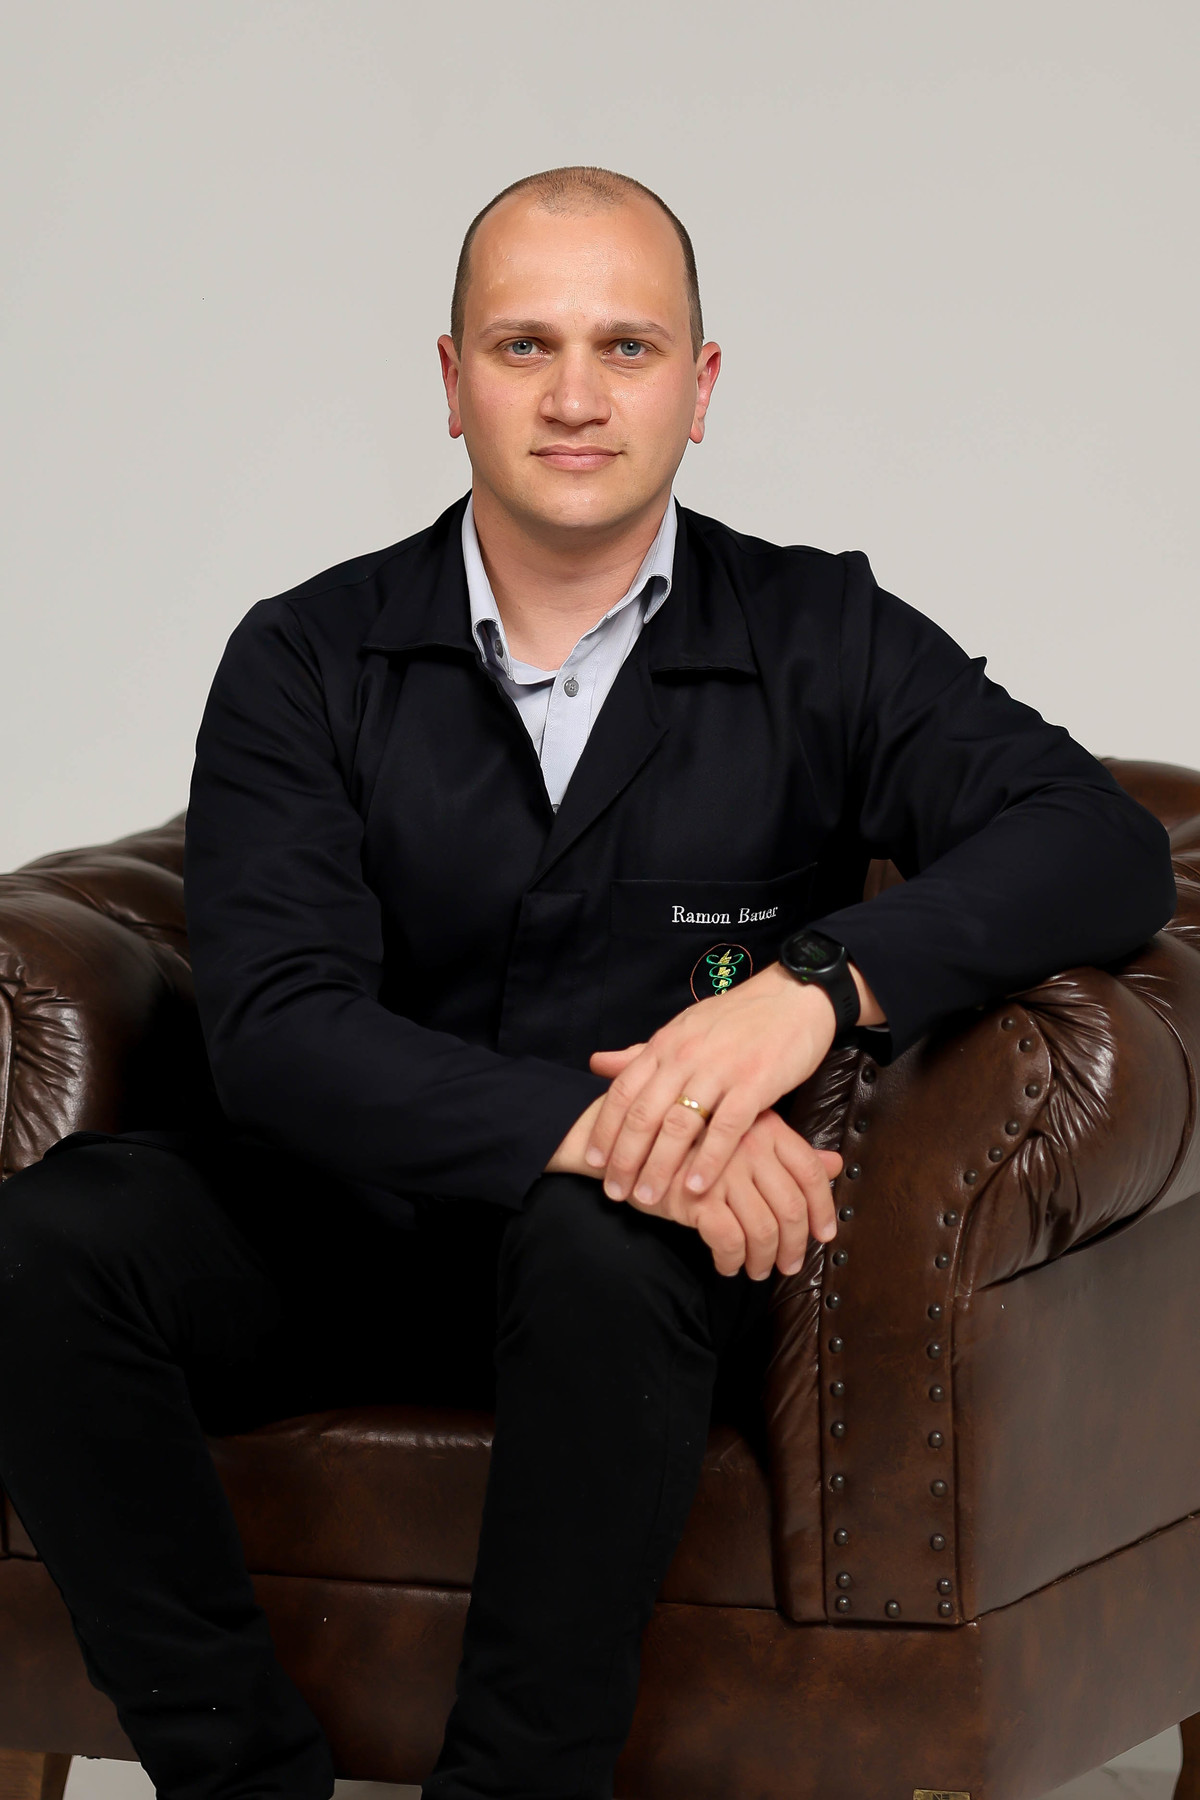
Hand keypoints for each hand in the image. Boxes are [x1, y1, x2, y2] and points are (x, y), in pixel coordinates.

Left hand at [584, 960, 877, 1206]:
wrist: (793, 997)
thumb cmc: (737, 1018)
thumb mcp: (683, 1029)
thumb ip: (641, 1053)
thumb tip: (596, 1064)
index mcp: (666, 1044)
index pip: (624, 1090)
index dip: (605, 1128)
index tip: (592, 1161)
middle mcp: (685, 1057)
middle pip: (645, 1114)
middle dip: (625, 1157)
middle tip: (614, 1190)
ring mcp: (720, 1070)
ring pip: (679, 1125)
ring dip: (659, 1166)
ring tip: (648, 1198)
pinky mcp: (755, 1083)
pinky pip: (725, 1128)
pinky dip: (707, 1161)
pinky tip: (696, 1187)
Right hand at [622, 1108, 842, 1277]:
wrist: (629, 1137)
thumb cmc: (692, 1139)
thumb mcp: (746, 1134)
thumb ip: (791, 1150)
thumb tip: (835, 1163)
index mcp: (767, 1127)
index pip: (811, 1171)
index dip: (824, 1208)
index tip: (824, 1235)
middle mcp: (749, 1146)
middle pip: (792, 1208)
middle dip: (795, 1246)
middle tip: (789, 1265)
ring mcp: (722, 1171)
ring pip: (764, 1230)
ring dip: (764, 1260)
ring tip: (757, 1270)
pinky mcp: (694, 1197)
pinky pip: (729, 1241)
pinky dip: (731, 1261)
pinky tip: (725, 1265)